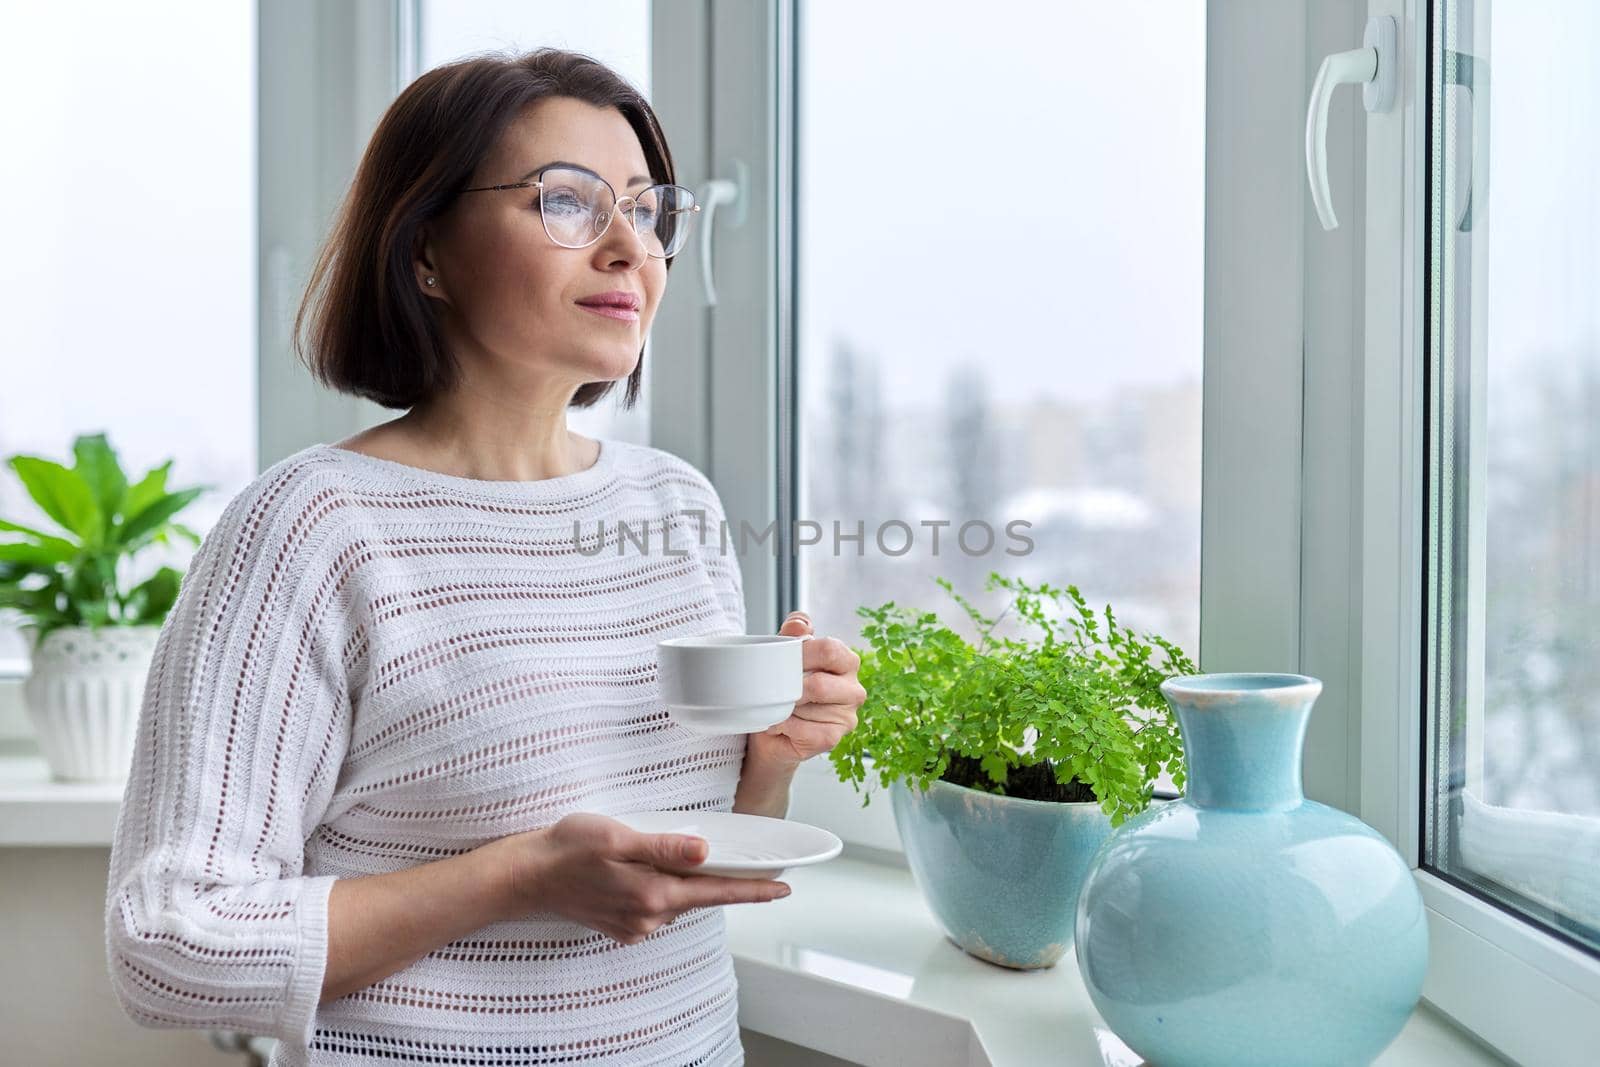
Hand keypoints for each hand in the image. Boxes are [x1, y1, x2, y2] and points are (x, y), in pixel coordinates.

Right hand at [494, 814, 791, 946]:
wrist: (523, 877)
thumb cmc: (566, 849)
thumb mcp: (616, 837)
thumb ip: (662, 846)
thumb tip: (703, 851)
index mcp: (653, 895)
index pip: (716, 892)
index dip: (753, 889)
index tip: (783, 888)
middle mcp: (648, 917)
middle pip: (701, 897)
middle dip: (727, 883)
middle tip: (758, 871)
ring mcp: (634, 925)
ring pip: (679, 901)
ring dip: (694, 884)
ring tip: (707, 863)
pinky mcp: (621, 924)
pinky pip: (658, 907)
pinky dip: (669, 890)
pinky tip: (663, 873)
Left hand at [745, 610, 866, 768]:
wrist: (770, 727)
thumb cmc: (782, 687)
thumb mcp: (784, 653)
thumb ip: (793, 633)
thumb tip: (801, 623)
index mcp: (846, 662)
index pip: (831, 650)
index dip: (803, 654)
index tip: (782, 660)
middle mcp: (853, 689)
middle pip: (820, 684)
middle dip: (790, 687)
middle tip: (775, 688)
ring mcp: (847, 716)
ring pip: (809, 708)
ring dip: (785, 707)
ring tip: (778, 706)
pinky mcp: (834, 738)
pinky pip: (805, 730)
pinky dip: (785, 726)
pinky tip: (780, 723)